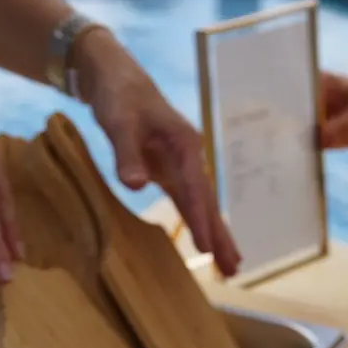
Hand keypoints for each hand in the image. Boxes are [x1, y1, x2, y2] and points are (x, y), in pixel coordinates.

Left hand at [76, 30, 240, 275]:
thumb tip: (136, 186)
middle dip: (221, 236)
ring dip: (215, 234)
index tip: (207, 249)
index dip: (201, 220)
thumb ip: (127, 155)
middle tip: (233, 269)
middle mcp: (189, 157)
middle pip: (208, 202)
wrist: (114, 78)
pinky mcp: (169, 170)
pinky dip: (197, 222)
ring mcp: (181, 165)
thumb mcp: (119, 123)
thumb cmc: (119, 96)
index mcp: (185, 145)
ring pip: (202, 205)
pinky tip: (206, 242)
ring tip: (230, 266)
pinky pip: (188, 202)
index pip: (195, 189)